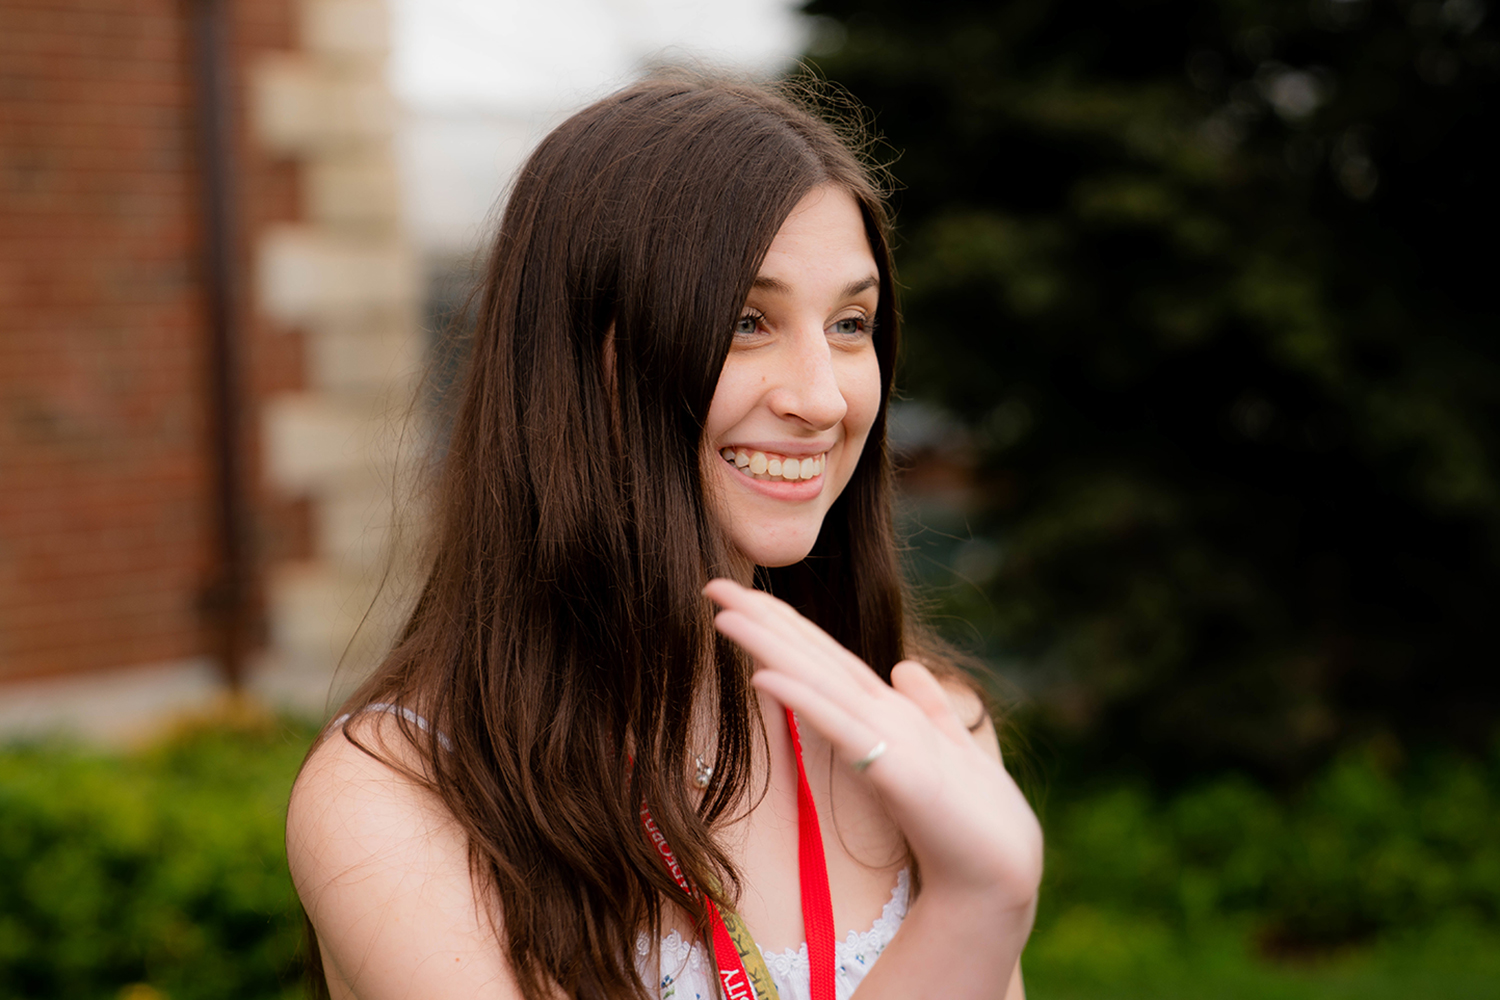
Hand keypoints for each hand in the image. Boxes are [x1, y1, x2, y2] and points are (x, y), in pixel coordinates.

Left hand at [703, 579, 1042, 915]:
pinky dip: (802, 699)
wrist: (1000, 878)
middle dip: (764, 619)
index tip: (738, 601)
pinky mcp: (899, 772)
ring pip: (820, 680)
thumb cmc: (971, 824)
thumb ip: (927, 709)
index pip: (826, 657)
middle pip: (815, 656)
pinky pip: (839, 730)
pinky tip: (762, 677)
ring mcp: (894, 738)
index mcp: (891, 711)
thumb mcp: (943, 756)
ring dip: (770, 645)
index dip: (783, 626)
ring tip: (724, 615)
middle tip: (712, 586)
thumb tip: (905, 667)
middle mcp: (889, 713)